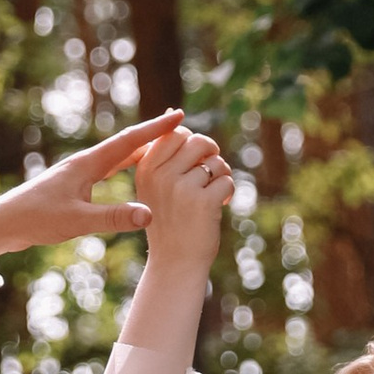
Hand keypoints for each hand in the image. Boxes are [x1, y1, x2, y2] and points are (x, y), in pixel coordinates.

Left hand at [0, 113, 184, 259]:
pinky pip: (109, 169)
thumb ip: (113, 218)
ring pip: (118, 157)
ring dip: (141, 150)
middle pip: (126, 144)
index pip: (129, 142)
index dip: (155, 129)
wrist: (2, 223)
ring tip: (164, 145)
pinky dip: (127, 166)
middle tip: (180, 125)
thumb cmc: (34, 219)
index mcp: (87, 164)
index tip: (179, 114)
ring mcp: (78, 174)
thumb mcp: (77, 221)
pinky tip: (132, 170)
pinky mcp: (73, 186)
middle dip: (153, 134)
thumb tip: (149, 215)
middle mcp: (85, 163)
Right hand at [133, 123, 234, 272]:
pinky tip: (220, 204)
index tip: (195, 161)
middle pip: (197, 141)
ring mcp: (181, 189)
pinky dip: (227, 191)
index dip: (192, 142)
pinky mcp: (203, 202)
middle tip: (212, 169)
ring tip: (214, 191)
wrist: (175, 261)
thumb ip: (165, 153)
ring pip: (214, 162)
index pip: (175, 133)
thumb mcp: (156, 184)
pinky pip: (225, 180)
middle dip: (210, 152)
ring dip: (221, 173)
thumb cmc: (168, 220)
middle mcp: (161, 176)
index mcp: (147, 169)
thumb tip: (172, 112)